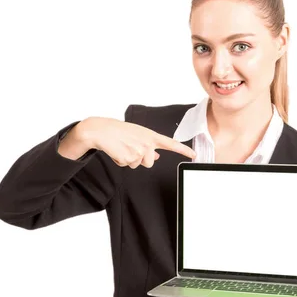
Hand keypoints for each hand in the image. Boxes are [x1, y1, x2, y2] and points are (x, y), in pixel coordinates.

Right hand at [59, 117, 195, 167]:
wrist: (102, 130)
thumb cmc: (119, 131)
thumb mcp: (137, 135)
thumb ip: (148, 145)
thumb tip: (156, 157)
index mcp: (150, 136)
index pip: (171, 144)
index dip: (183, 151)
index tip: (194, 156)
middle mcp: (147, 144)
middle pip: (149, 163)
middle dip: (139, 159)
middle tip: (129, 147)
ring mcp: (138, 151)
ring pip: (137, 165)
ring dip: (129, 159)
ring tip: (122, 147)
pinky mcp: (128, 159)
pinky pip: (126, 165)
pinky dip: (120, 160)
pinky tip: (117, 150)